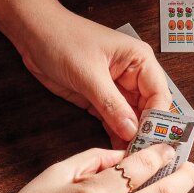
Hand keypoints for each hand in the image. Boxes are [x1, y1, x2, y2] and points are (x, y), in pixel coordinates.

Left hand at [18, 7, 170, 147]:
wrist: (34, 34)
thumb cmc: (62, 38)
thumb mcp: (88, 73)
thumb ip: (111, 104)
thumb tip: (131, 129)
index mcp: (139, 59)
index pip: (159, 95)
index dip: (158, 119)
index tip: (151, 141)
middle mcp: (133, 75)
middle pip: (150, 110)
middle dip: (146, 132)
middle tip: (142, 155)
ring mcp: (117, 89)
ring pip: (133, 119)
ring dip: (132, 137)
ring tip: (132, 158)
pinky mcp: (101, 100)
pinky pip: (115, 121)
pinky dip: (117, 135)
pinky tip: (119, 150)